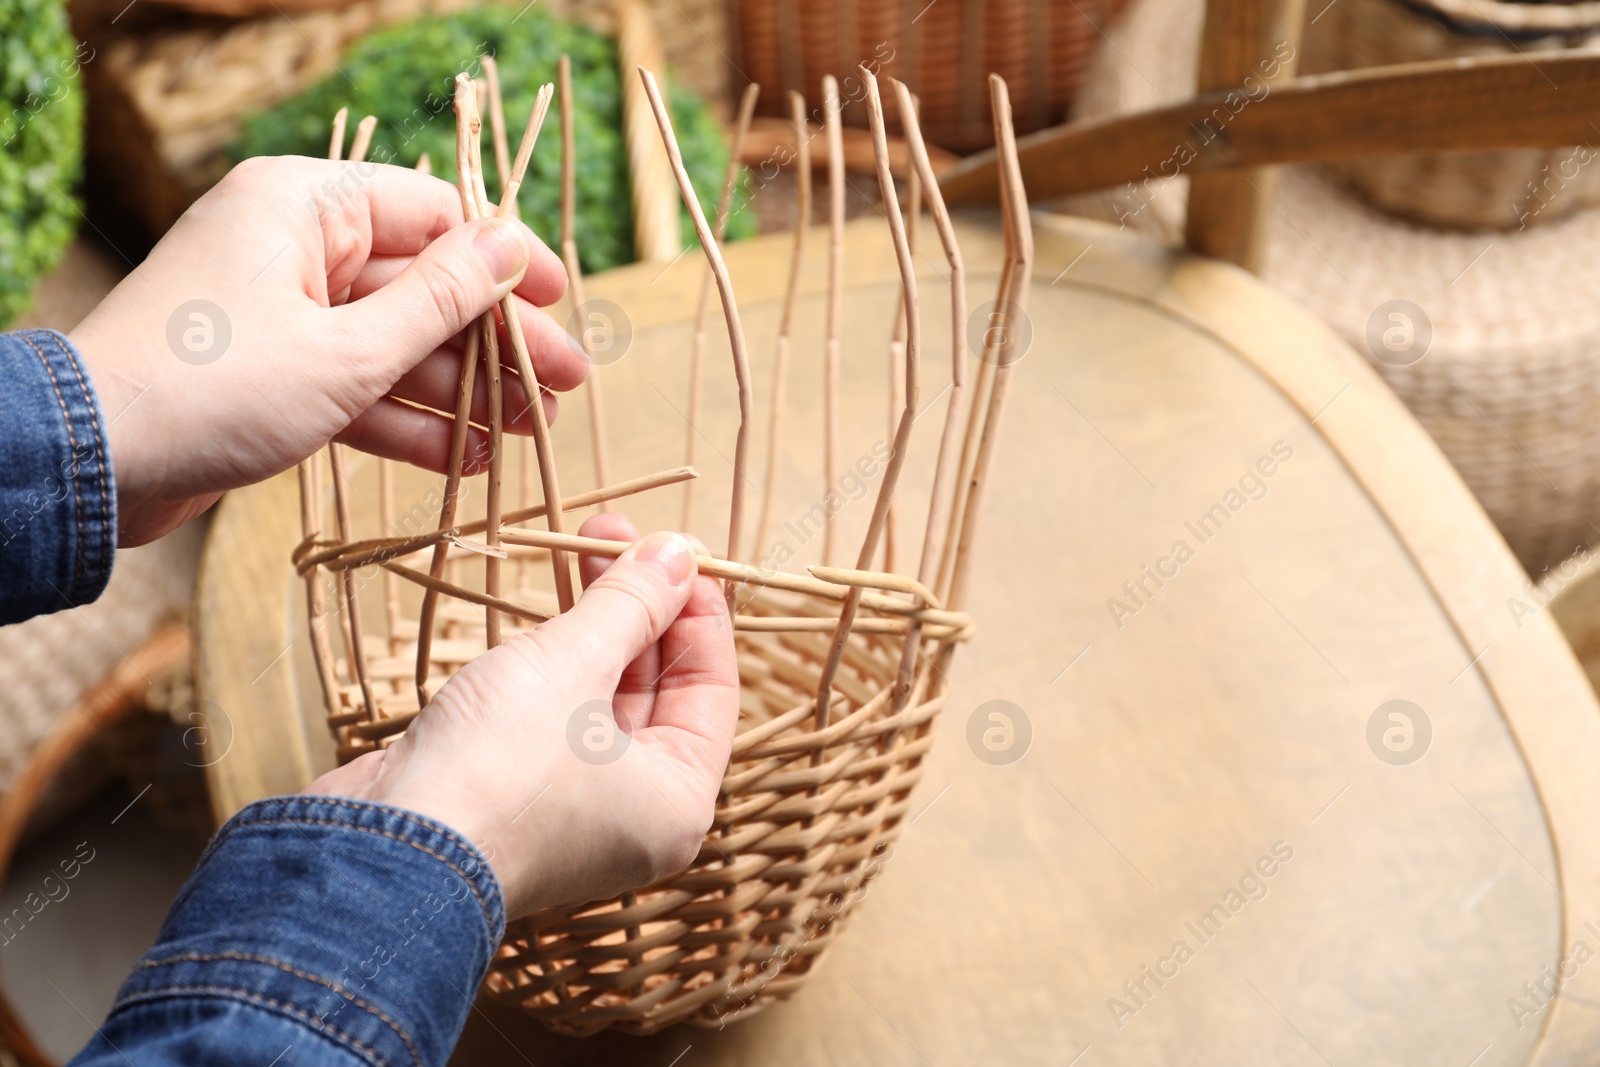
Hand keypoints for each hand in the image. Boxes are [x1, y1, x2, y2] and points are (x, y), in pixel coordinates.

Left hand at [70, 155, 588, 545]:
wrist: (92, 464)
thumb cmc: (217, 389)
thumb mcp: (349, 349)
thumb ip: (441, 300)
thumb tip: (514, 244)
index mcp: (307, 207)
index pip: (433, 215)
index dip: (505, 260)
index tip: (564, 299)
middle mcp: (296, 248)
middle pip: (424, 287)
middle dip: (498, 344)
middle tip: (568, 386)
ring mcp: (284, 313)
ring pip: (397, 345)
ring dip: (464, 392)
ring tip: (533, 435)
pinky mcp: (273, 373)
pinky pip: (359, 386)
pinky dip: (409, 422)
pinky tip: (468, 460)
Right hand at [305, 513, 740, 917]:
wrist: (380, 849)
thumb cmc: (500, 766)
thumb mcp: (576, 663)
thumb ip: (631, 603)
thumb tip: (679, 551)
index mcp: (677, 800)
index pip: (712, 688)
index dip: (696, 611)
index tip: (674, 550)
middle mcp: (634, 813)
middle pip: (656, 687)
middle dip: (637, 604)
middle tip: (612, 531)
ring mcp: (571, 808)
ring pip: (599, 696)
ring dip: (593, 623)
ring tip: (580, 543)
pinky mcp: (512, 794)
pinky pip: (552, 715)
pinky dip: (553, 662)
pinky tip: (542, 609)